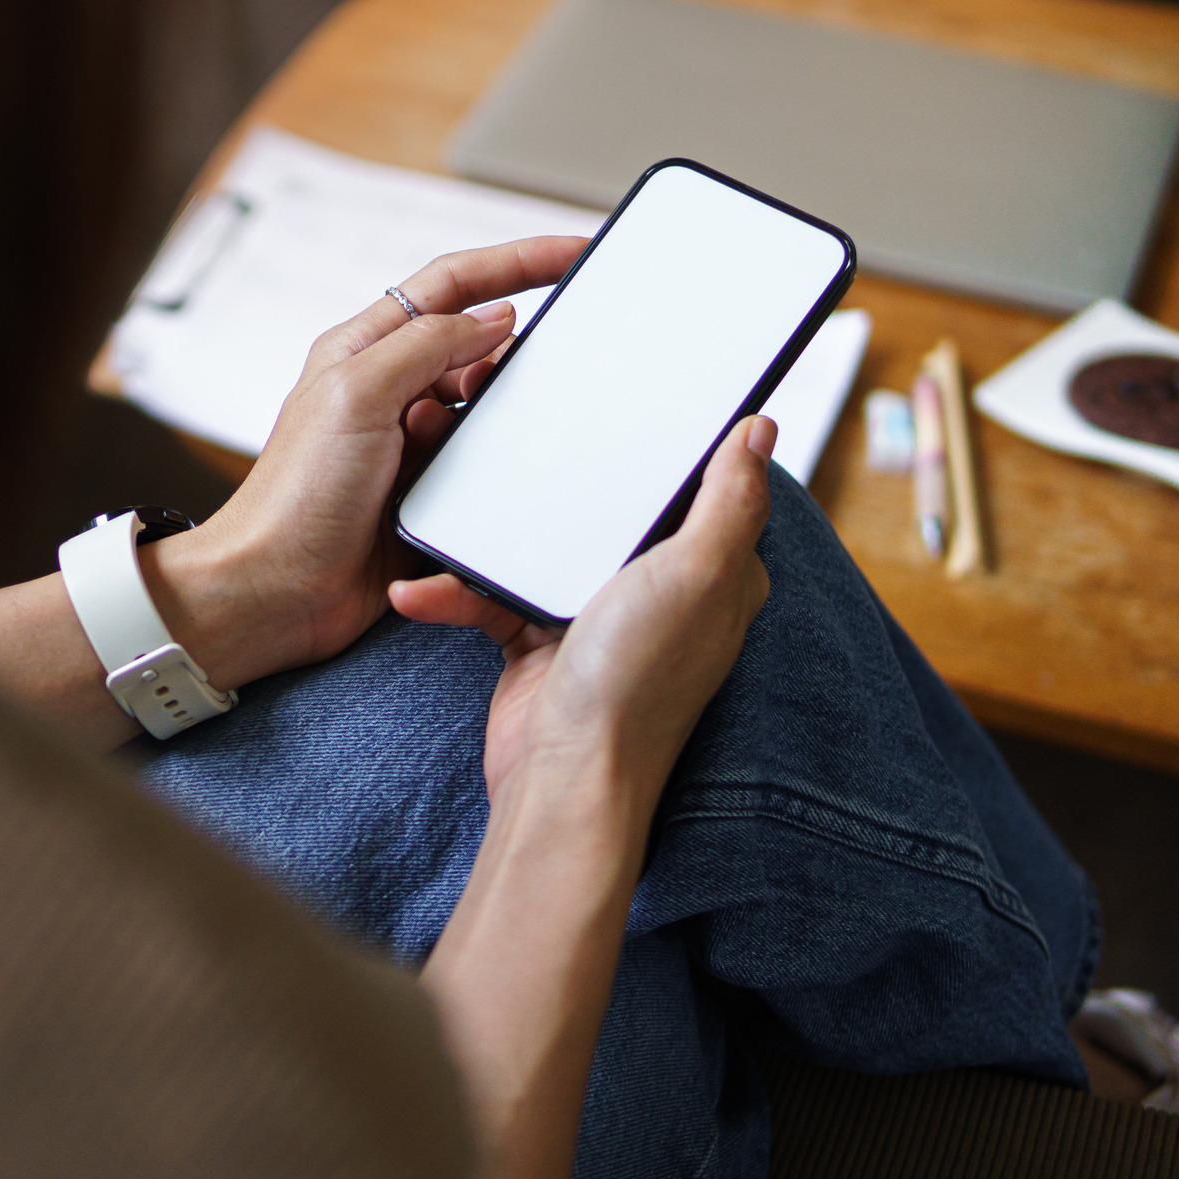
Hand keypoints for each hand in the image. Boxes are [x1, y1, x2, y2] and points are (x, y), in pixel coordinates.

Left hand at [143, 236, 588, 689]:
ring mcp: (411, 444)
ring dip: (500, 418)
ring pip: (488, 407)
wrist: (278, 592)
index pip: (454, 283)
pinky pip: (485, 465)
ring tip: (483, 441)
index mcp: (365, 349)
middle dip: (513, 353)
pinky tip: (492, 479)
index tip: (577, 251)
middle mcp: (389, 389)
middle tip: (547, 369)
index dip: (518, 260)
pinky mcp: (429, 494)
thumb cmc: (295, 496)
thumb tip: (494, 318)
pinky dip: (498, 467)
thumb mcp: (357, 395)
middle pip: (478, 344)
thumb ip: (426, 345)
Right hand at [391, 415, 776, 821]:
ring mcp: (593, 618)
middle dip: (554, 479)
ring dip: (485, 541)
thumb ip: (729, 501)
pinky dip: (452, 596)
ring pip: (536, 547)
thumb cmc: (634, 684)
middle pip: (605, 508)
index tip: (613, 396)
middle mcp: (656, 593)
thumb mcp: (694, 574)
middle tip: (507, 435)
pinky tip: (417, 593)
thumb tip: (760, 431)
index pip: (693, 487)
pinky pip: (489, 598)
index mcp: (709, 572)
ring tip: (446, 518)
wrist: (561, 781)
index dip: (659, 442)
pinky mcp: (536, 643)